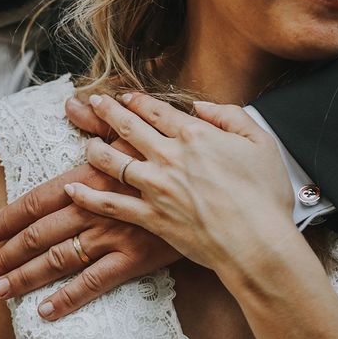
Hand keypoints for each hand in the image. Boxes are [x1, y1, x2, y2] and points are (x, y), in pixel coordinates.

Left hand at [0, 112, 180, 320]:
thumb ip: (99, 123)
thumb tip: (72, 103)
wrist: (213, 188)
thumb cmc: (175, 157)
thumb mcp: (137, 132)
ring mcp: (112, 235)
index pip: (39, 199)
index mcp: (90, 178)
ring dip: (27, 276)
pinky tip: (45, 312)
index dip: (10, 216)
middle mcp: (94, 208)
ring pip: (60, 259)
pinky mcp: (134, 258)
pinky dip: (68, 298)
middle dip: (9, 253)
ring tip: (1, 290)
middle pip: (41, 233)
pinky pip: (95, 282)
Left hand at [63, 93, 296, 273]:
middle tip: (94, 102)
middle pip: (129, 127)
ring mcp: (156, 187)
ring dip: (96, 149)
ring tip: (86, 144)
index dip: (137, 101)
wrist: (256, 241)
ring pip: (113, 161)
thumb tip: (202, 107)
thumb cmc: (264, 194)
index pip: (157, 110)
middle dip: (108, 112)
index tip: (125, 97)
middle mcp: (169, 156)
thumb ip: (231, 117)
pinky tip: (73, 190)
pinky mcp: (150, 217)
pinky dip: (89, 197)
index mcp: (195, 135)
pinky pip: (111, 204)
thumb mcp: (261, 142)